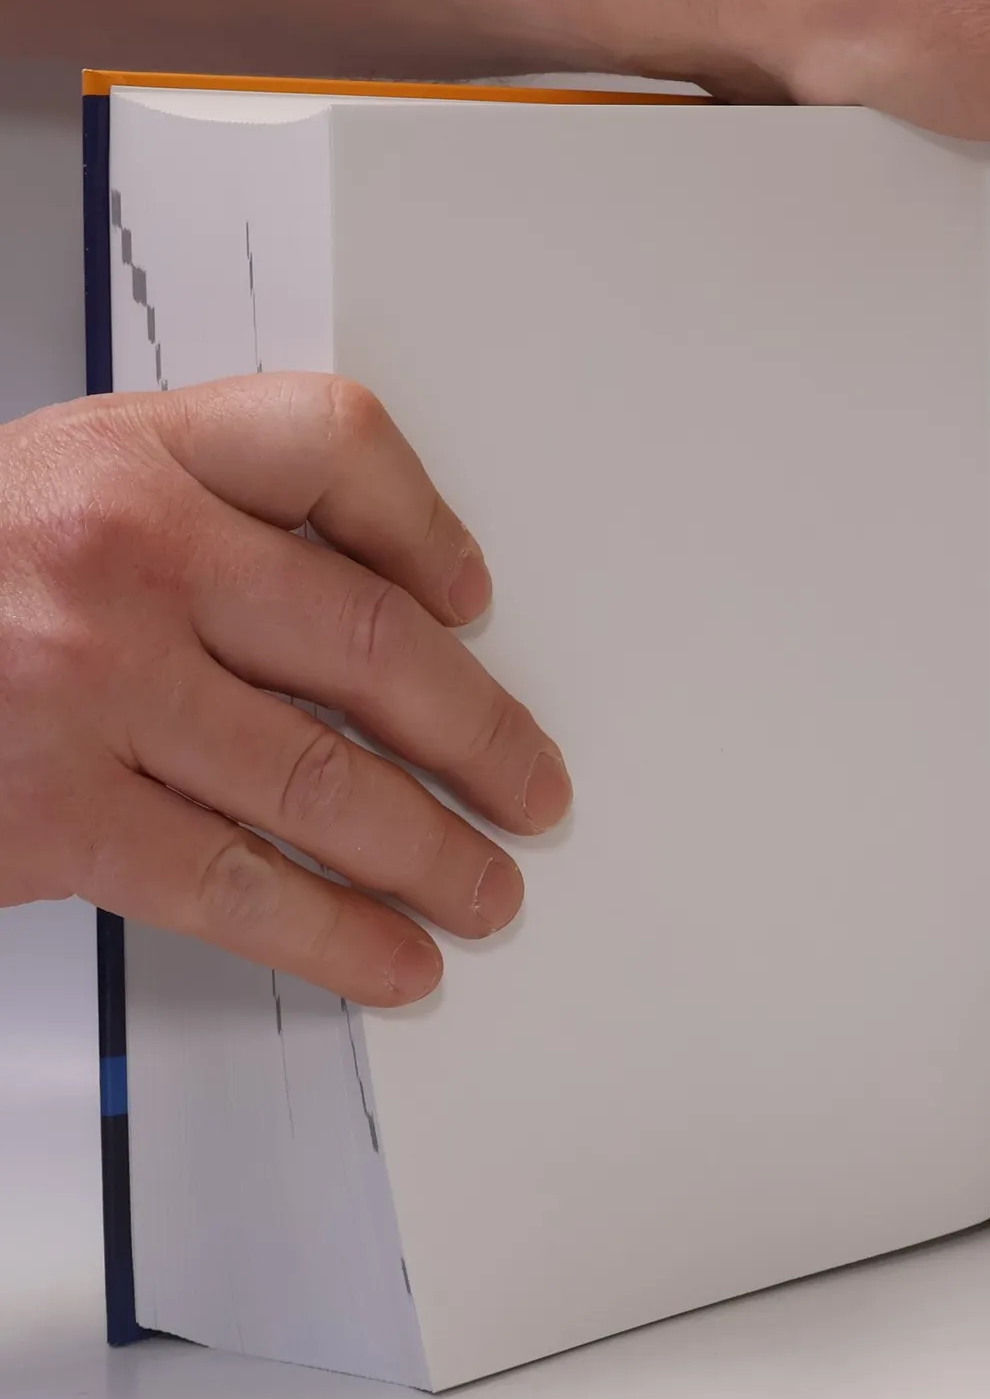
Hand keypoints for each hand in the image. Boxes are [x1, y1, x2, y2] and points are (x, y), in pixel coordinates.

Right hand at [0, 374, 570, 1005]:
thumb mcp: (46, 495)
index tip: (475, 597)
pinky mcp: (55, 817)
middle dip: (478, 731)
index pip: (331, 442)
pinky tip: (389, 956)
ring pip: (325, 779)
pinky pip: (238, 884)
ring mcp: (92, 690)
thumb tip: (377, 603)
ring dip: (432, 850)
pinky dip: (335, 933)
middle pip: (371, 639)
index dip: (427, 524)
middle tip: (532, 786)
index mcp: (127, 455)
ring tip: (487, 890)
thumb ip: (193, 517)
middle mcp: (124, 557)